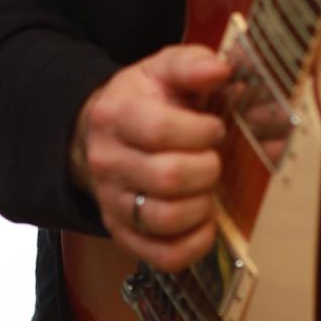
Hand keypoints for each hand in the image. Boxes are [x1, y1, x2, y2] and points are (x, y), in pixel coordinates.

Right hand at [69, 45, 231, 269]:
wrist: (102, 135)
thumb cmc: (143, 100)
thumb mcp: (162, 69)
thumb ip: (191, 64)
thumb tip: (219, 70)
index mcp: (115, 115)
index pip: (159, 131)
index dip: (199, 132)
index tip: (214, 127)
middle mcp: (107, 163)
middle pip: (166, 177)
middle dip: (206, 167)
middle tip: (214, 157)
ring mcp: (113, 203)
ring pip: (165, 220)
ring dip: (202, 204)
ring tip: (208, 186)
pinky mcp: (125, 235)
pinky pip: (163, 257)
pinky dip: (194, 244)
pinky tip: (205, 220)